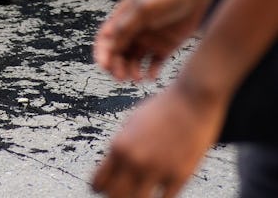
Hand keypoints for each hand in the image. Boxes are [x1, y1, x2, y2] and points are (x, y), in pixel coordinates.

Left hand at [91, 80, 226, 196]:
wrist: (192, 101)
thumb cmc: (162, 109)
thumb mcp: (132, 123)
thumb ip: (121, 146)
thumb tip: (113, 168)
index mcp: (119, 145)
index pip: (98, 183)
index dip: (100, 189)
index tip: (104, 190)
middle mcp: (134, 160)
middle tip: (122, 193)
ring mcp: (157, 170)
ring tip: (140, 194)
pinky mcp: (179, 177)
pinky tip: (160, 193)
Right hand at [93, 0, 212, 82]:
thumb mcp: (143, 8)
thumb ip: (126, 25)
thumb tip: (108, 41)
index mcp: (123, 17)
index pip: (106, 37)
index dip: (102, 51)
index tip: (104, 65)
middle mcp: (134, 29)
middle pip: (119, 52)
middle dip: (117, 65)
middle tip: (121, 77)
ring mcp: (149, 39)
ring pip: (134, 60)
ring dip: (132, 70)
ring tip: (137, 78)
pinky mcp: (165, 46)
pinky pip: (154, 64)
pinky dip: (151, 72)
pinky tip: (152, 76)